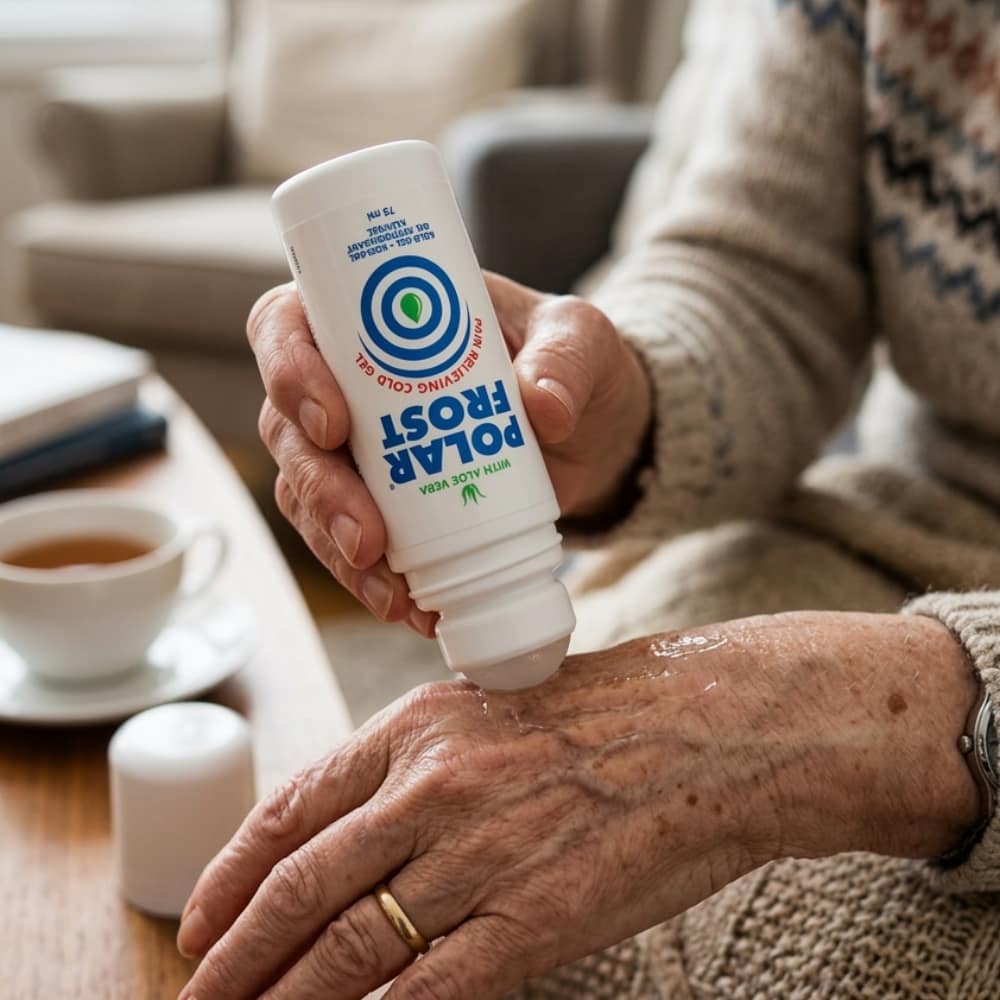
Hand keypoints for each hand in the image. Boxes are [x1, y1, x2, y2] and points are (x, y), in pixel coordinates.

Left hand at [175, 612, 978, 999]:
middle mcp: (433, 789)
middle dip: (234, 957)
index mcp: (416, 728)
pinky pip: (429, 991)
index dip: (230, 877)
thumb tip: (344, 835)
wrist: (707, 728)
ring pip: (349, 951)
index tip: (198, 924)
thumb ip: (412, 767)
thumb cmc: (601, 711)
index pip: (290, 810)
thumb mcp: (486, 708)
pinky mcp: (534, 920)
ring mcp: (481, 856)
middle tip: (194, 998)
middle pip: (302, 890)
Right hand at [247, 275, 650, 632]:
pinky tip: (411, 608)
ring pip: (306, 497)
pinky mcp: (382, 505)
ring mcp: (358, 450)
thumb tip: (544, 408)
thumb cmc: (567, 363)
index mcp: (372, 319)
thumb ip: (565, 358)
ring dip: (336, 549)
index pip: (288, 326)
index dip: (289, 372)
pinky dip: (370, 579)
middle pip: (288, 430)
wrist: (590, 432)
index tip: (334, 423)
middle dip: (318, 489)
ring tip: (392, 594)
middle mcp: (347, 383)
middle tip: (369, 537)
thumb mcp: (580, 339)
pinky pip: (347, 543)